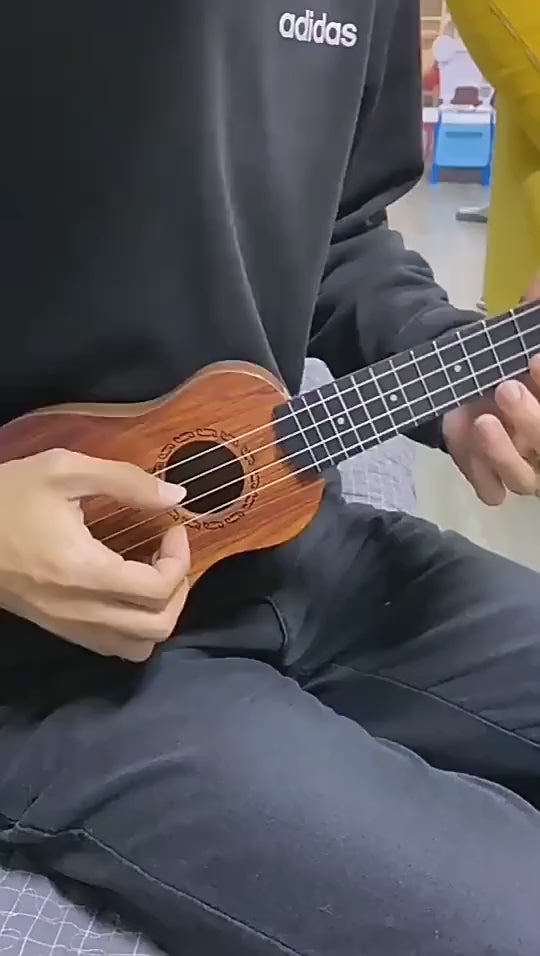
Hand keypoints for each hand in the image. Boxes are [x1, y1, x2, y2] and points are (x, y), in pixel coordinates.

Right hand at [0, 449, 189, 660]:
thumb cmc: (8, 496)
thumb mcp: (64, 470)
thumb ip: (126, 481)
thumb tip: (176, 496)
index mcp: (84, 570)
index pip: (158, 588)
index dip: (180, 558)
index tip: (172, 527)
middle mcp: (80, 609)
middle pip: (157, 626)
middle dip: (179, 589)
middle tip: (169, 553)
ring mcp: (68, 626)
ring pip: (138, 646)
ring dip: (159, 612)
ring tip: (152, 573)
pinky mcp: (58, 629)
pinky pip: (113, 647)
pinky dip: (135, 626)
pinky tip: (126, 589)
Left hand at [443, 277, 539, 504]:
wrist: (482, 386)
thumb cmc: (517, 364)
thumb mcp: (523, 339)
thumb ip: (532, 317)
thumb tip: (537, 281)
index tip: (535, 360)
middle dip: (532, 419)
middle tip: (506, 388)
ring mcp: (527, 467)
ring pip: (523, 478)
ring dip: (502, 452)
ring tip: (480, 419)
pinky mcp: (496, 479)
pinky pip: (491, 490)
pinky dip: (479, 473)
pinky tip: (465, 444)